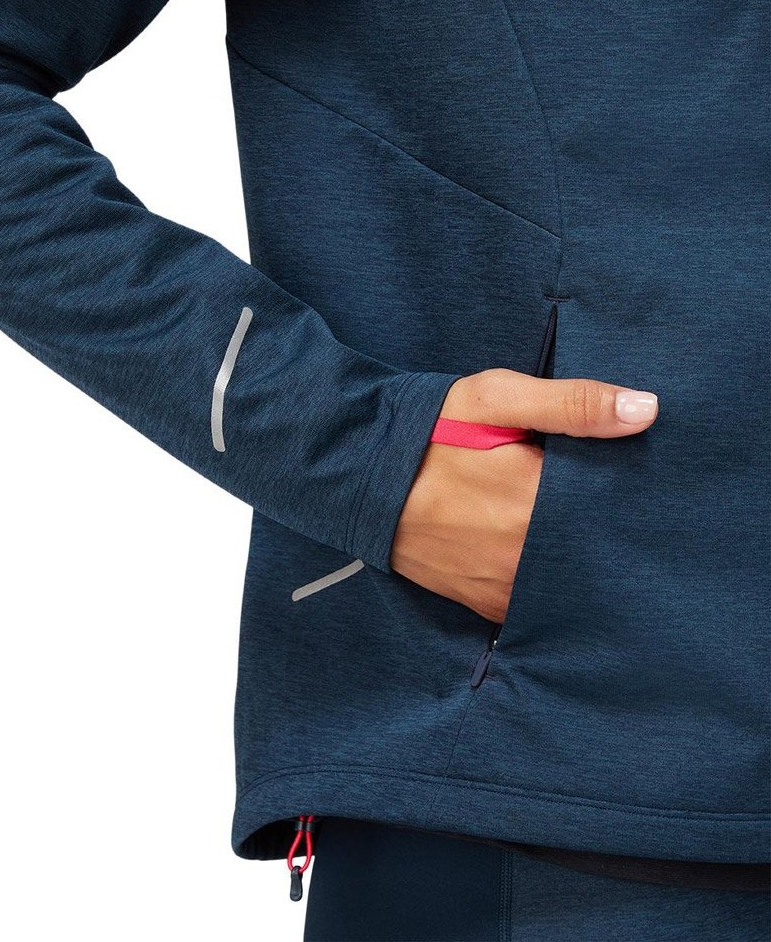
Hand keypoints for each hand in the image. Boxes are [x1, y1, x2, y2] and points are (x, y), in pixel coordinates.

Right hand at [391, 368, 658, 622]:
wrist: (356, 476)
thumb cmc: (428, 431)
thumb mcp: (494, 398)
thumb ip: (571, 404)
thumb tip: (646, 411)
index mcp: (536, 500)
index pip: (613, 504)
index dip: (622, 490)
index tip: (623, 474)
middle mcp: (524, 554)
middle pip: (592, 546)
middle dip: (597, 524)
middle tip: (579, 494)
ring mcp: (502, 585)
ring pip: (566, 578)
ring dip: (571, 557)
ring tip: (555, 524)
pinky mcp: (482, 603)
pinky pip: (532, 601)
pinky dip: (540, 581)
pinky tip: (532, 553)